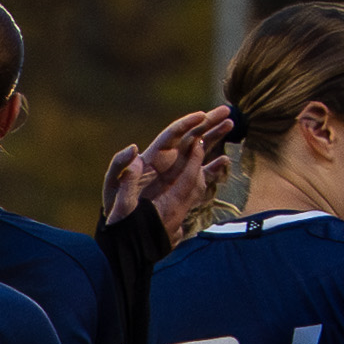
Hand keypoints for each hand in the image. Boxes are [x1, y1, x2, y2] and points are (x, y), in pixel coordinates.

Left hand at [102, 106, 234, 229]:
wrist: (126, 232)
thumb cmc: (116, 208)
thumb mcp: (112, 186)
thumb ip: (120, 167)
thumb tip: (133, 149)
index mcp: (151, 157)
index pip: (172, 134)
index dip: (187, 123)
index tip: (202, 115)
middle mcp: (167, 162)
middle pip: (190, 136)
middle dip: (208, 122)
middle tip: (227, 111)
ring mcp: (177, 174)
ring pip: (200, 151)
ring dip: (215, 137)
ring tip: (231, 124)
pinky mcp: (184, 189)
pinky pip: (202, 175)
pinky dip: (214, 168)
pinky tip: (225, 161)